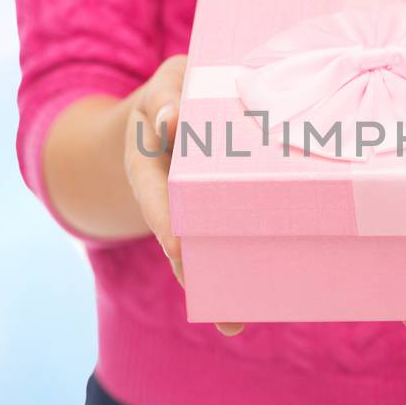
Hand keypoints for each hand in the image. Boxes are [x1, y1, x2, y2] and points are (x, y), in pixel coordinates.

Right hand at [122, 55, 244, 335]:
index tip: (176, 250)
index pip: (154, 196)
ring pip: (201, 247)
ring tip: (234, 321)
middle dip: (192, 270)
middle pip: (178, 237)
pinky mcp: (219, 215)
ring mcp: (192, 209)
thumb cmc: (173, 91)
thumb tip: (171, 120)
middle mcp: (168, 194)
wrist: (176, 105)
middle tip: (213, 303)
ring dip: (217, 281)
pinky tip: (257, 296)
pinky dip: (241, 262)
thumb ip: (165, 97)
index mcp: (147, 163)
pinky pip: (228, 238)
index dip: (166, 223)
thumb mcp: (165, 83)